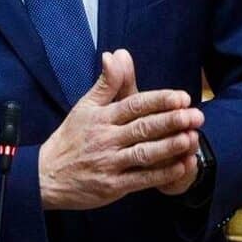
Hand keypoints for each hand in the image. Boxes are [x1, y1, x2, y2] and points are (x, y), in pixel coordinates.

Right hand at [38, 49, 202, 210]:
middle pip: (143, 128)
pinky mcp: (112, 186)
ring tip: (192, 138)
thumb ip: (106, 82)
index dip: (159, 100)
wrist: (45, 176)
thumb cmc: (70, 138)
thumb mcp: (85, 107)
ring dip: (170, 146)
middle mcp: (106, 139)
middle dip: (172, 121)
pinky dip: (162, 174)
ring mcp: (109, 164)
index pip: (134, 105)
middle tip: (196, 115)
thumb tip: (117, 54)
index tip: (182, 97)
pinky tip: (181, 166)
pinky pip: (141, 179)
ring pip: (145, 153)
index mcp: (101, 117)